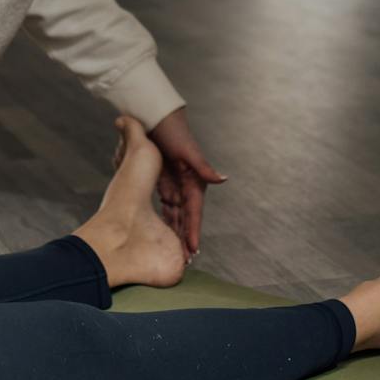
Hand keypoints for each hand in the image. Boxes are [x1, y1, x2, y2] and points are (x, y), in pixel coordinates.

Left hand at [147, 109, 225, 256]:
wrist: (157, 118)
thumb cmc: (172, 132)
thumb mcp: (187, 150)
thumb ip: (203, 167)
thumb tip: (223, 180)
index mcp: (193, 180)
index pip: (193, 211)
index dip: (193, 230)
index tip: (192, 249)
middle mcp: (186, 185)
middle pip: (185, 218)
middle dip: (186, 238)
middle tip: (187, 262)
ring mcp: (174, 184)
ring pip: (176, 215)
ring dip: (177, 233)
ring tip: (178, 254)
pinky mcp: (163, 182)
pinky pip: (165, 207)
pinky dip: (166, 220)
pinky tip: (163, 234)